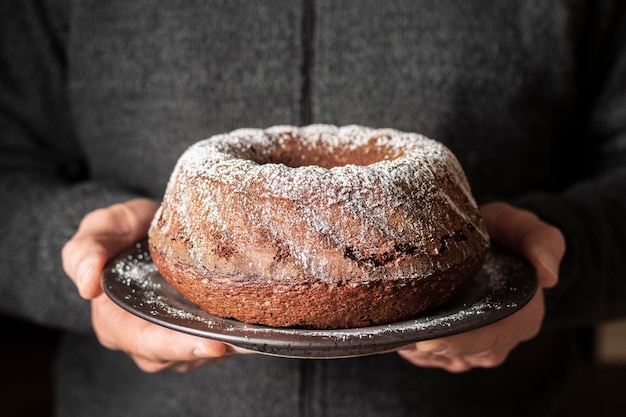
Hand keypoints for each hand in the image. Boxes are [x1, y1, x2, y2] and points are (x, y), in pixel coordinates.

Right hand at [62, 198, 249, 372]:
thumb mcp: (99, 230)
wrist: (143, 227)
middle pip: (180, 354)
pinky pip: (216, 337)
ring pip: (202, 351)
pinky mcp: (196, 324)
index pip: (147, 343)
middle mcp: (146, 336)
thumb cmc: (118, 232)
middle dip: (212, 349)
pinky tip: (254, 319)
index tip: (213, 345)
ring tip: (255, 328)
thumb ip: (87, 251)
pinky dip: (234, 330)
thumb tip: (86, 285)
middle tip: (244, 340)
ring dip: (228, 343)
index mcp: (117, 323)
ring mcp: (173, 333)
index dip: (178, 346)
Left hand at [397, 201, 564, 371]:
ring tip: (394, 329)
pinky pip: (429, 356)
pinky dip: (411, 345)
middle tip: (400, 338)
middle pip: (463, 353)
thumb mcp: (521, 226)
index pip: (491, 338)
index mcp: (523, 316)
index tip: (429, 340)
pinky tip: (397, 328)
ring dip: (418, 348)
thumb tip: (549, 274)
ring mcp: (476, 345)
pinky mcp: (452, 345)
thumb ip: (541, 240)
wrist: (486, 240)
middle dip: (430, 346)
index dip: (460, 342)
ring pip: (443, 358)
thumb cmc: (504, 233)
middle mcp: (500, 337)